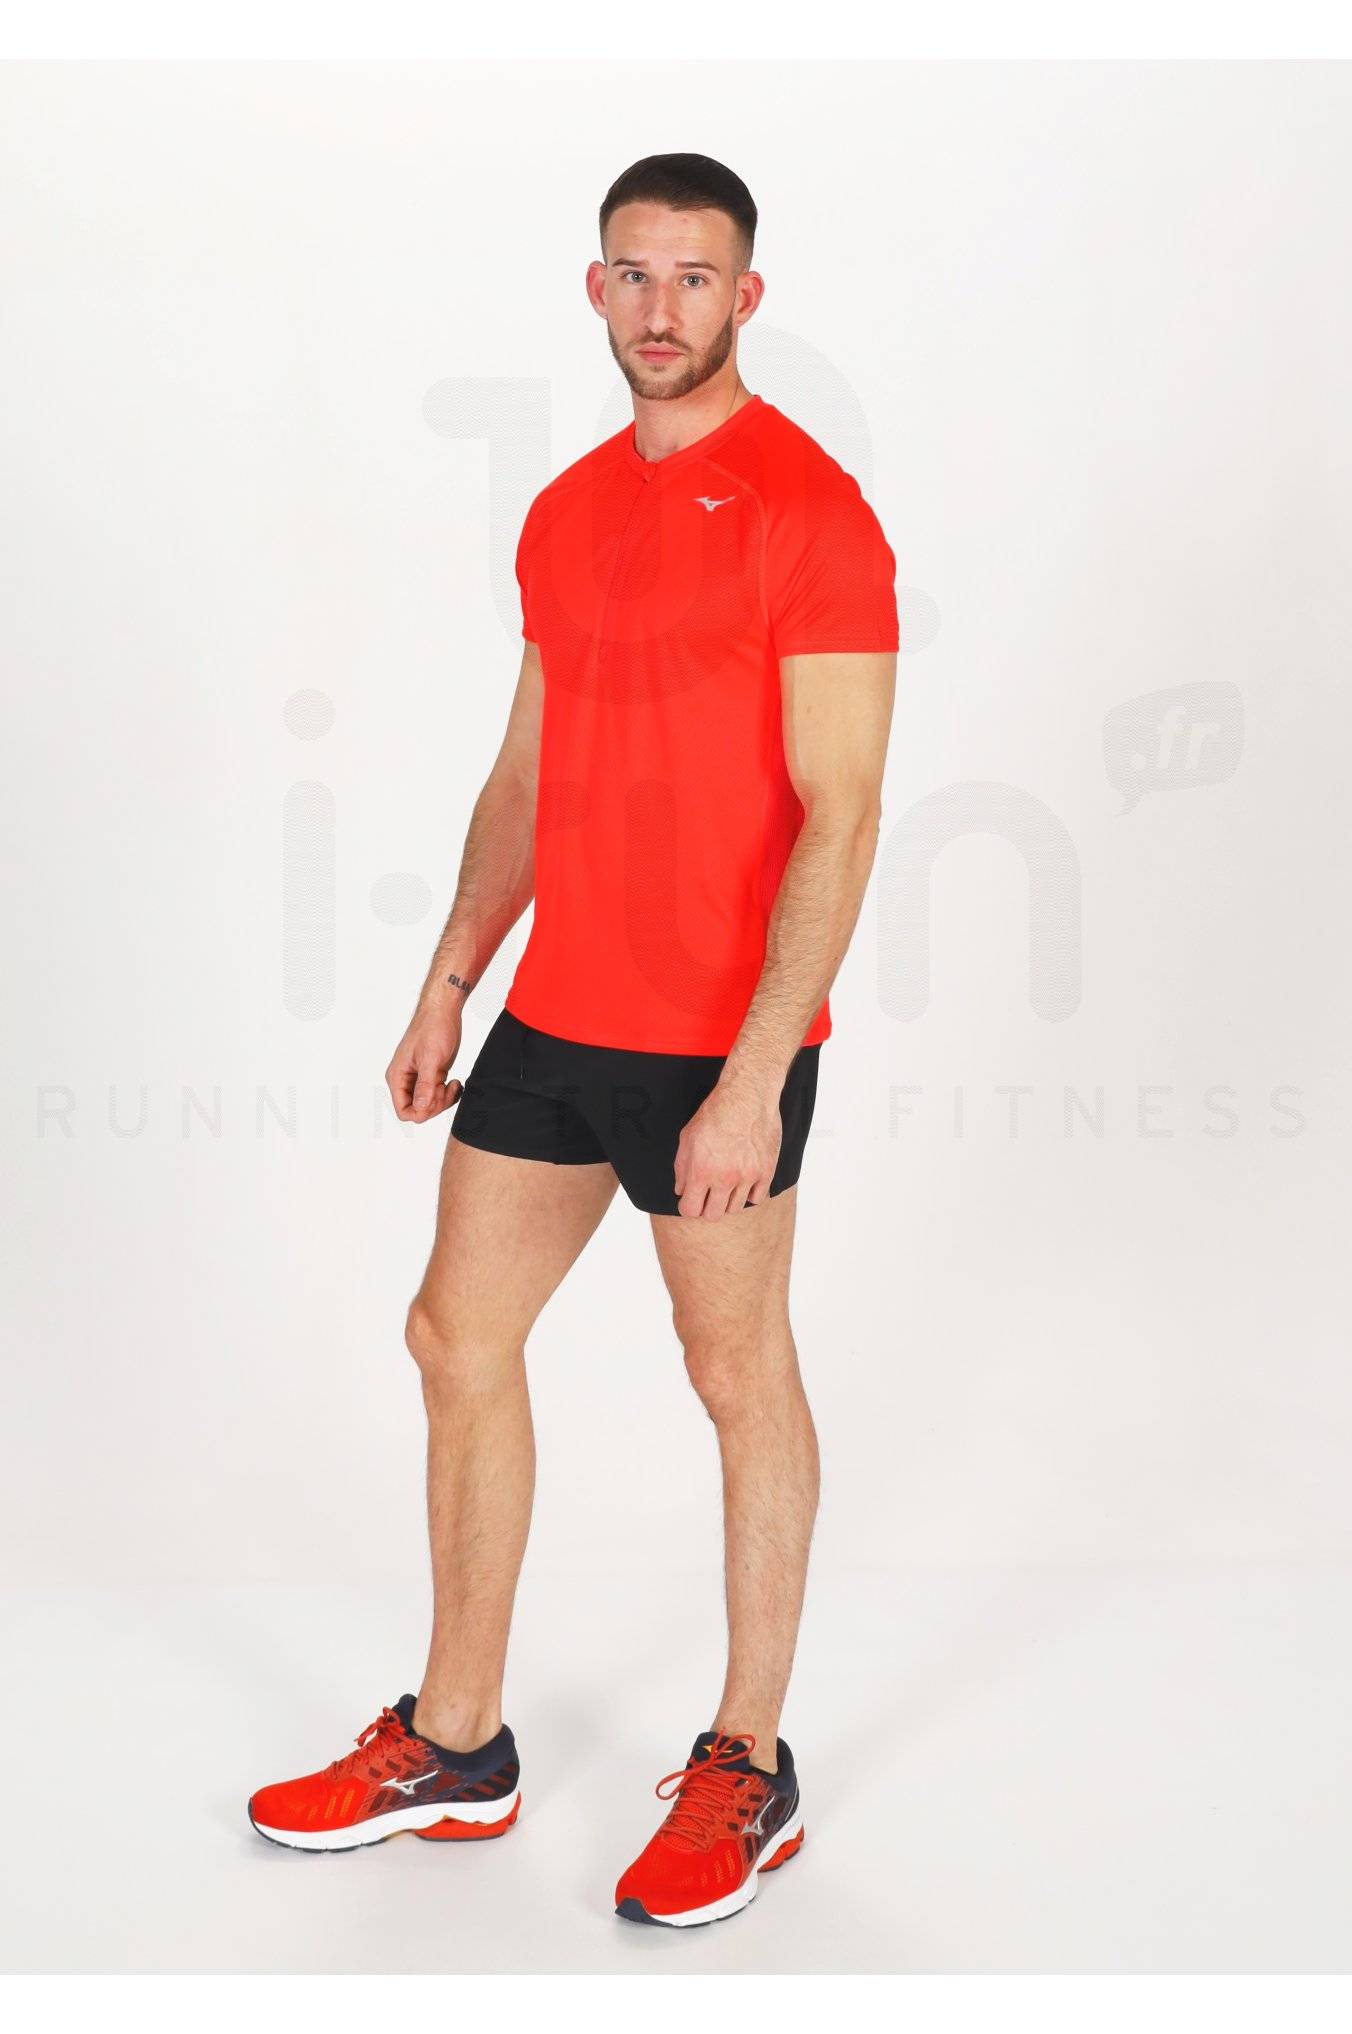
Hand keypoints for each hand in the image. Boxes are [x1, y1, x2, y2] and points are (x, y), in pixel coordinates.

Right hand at [385, 995, 464, 1123]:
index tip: (437, 1099)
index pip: (403, 1110)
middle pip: (418, 1109)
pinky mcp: (431, 1075)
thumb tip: (420, 1107)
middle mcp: (405, 1079)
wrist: (443, 1011)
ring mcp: (419, 1078)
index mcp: (398, 1076)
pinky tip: (456, 1083)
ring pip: (429, 1104)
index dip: (421, 1112)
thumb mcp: (430, 1058)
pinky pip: (438, 1094)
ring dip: (444, 1099)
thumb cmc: (432, 1028)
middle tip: (448, 1088)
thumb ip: (425, 1085)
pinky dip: (449, 1094)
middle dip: (435, 1104)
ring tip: (453, 1084)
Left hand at [673, 1073, 782, 1219]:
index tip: (690, 1200)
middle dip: (706, 1207)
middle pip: (713, 1215)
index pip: (690, 1210)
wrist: (747, 1097)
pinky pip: (757, 1198)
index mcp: (702, 1171)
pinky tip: (744, 1181)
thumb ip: (682, 1168)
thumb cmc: (715, 1114)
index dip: (688, 1207)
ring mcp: (747, 1177)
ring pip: (735, 1208)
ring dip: (727, 1200)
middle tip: (707, 1195)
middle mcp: (725, 1178)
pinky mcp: (766, 1172)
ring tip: (726, 1185)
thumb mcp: (687, 1137)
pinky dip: (749, 1193)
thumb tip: (681, 1190)